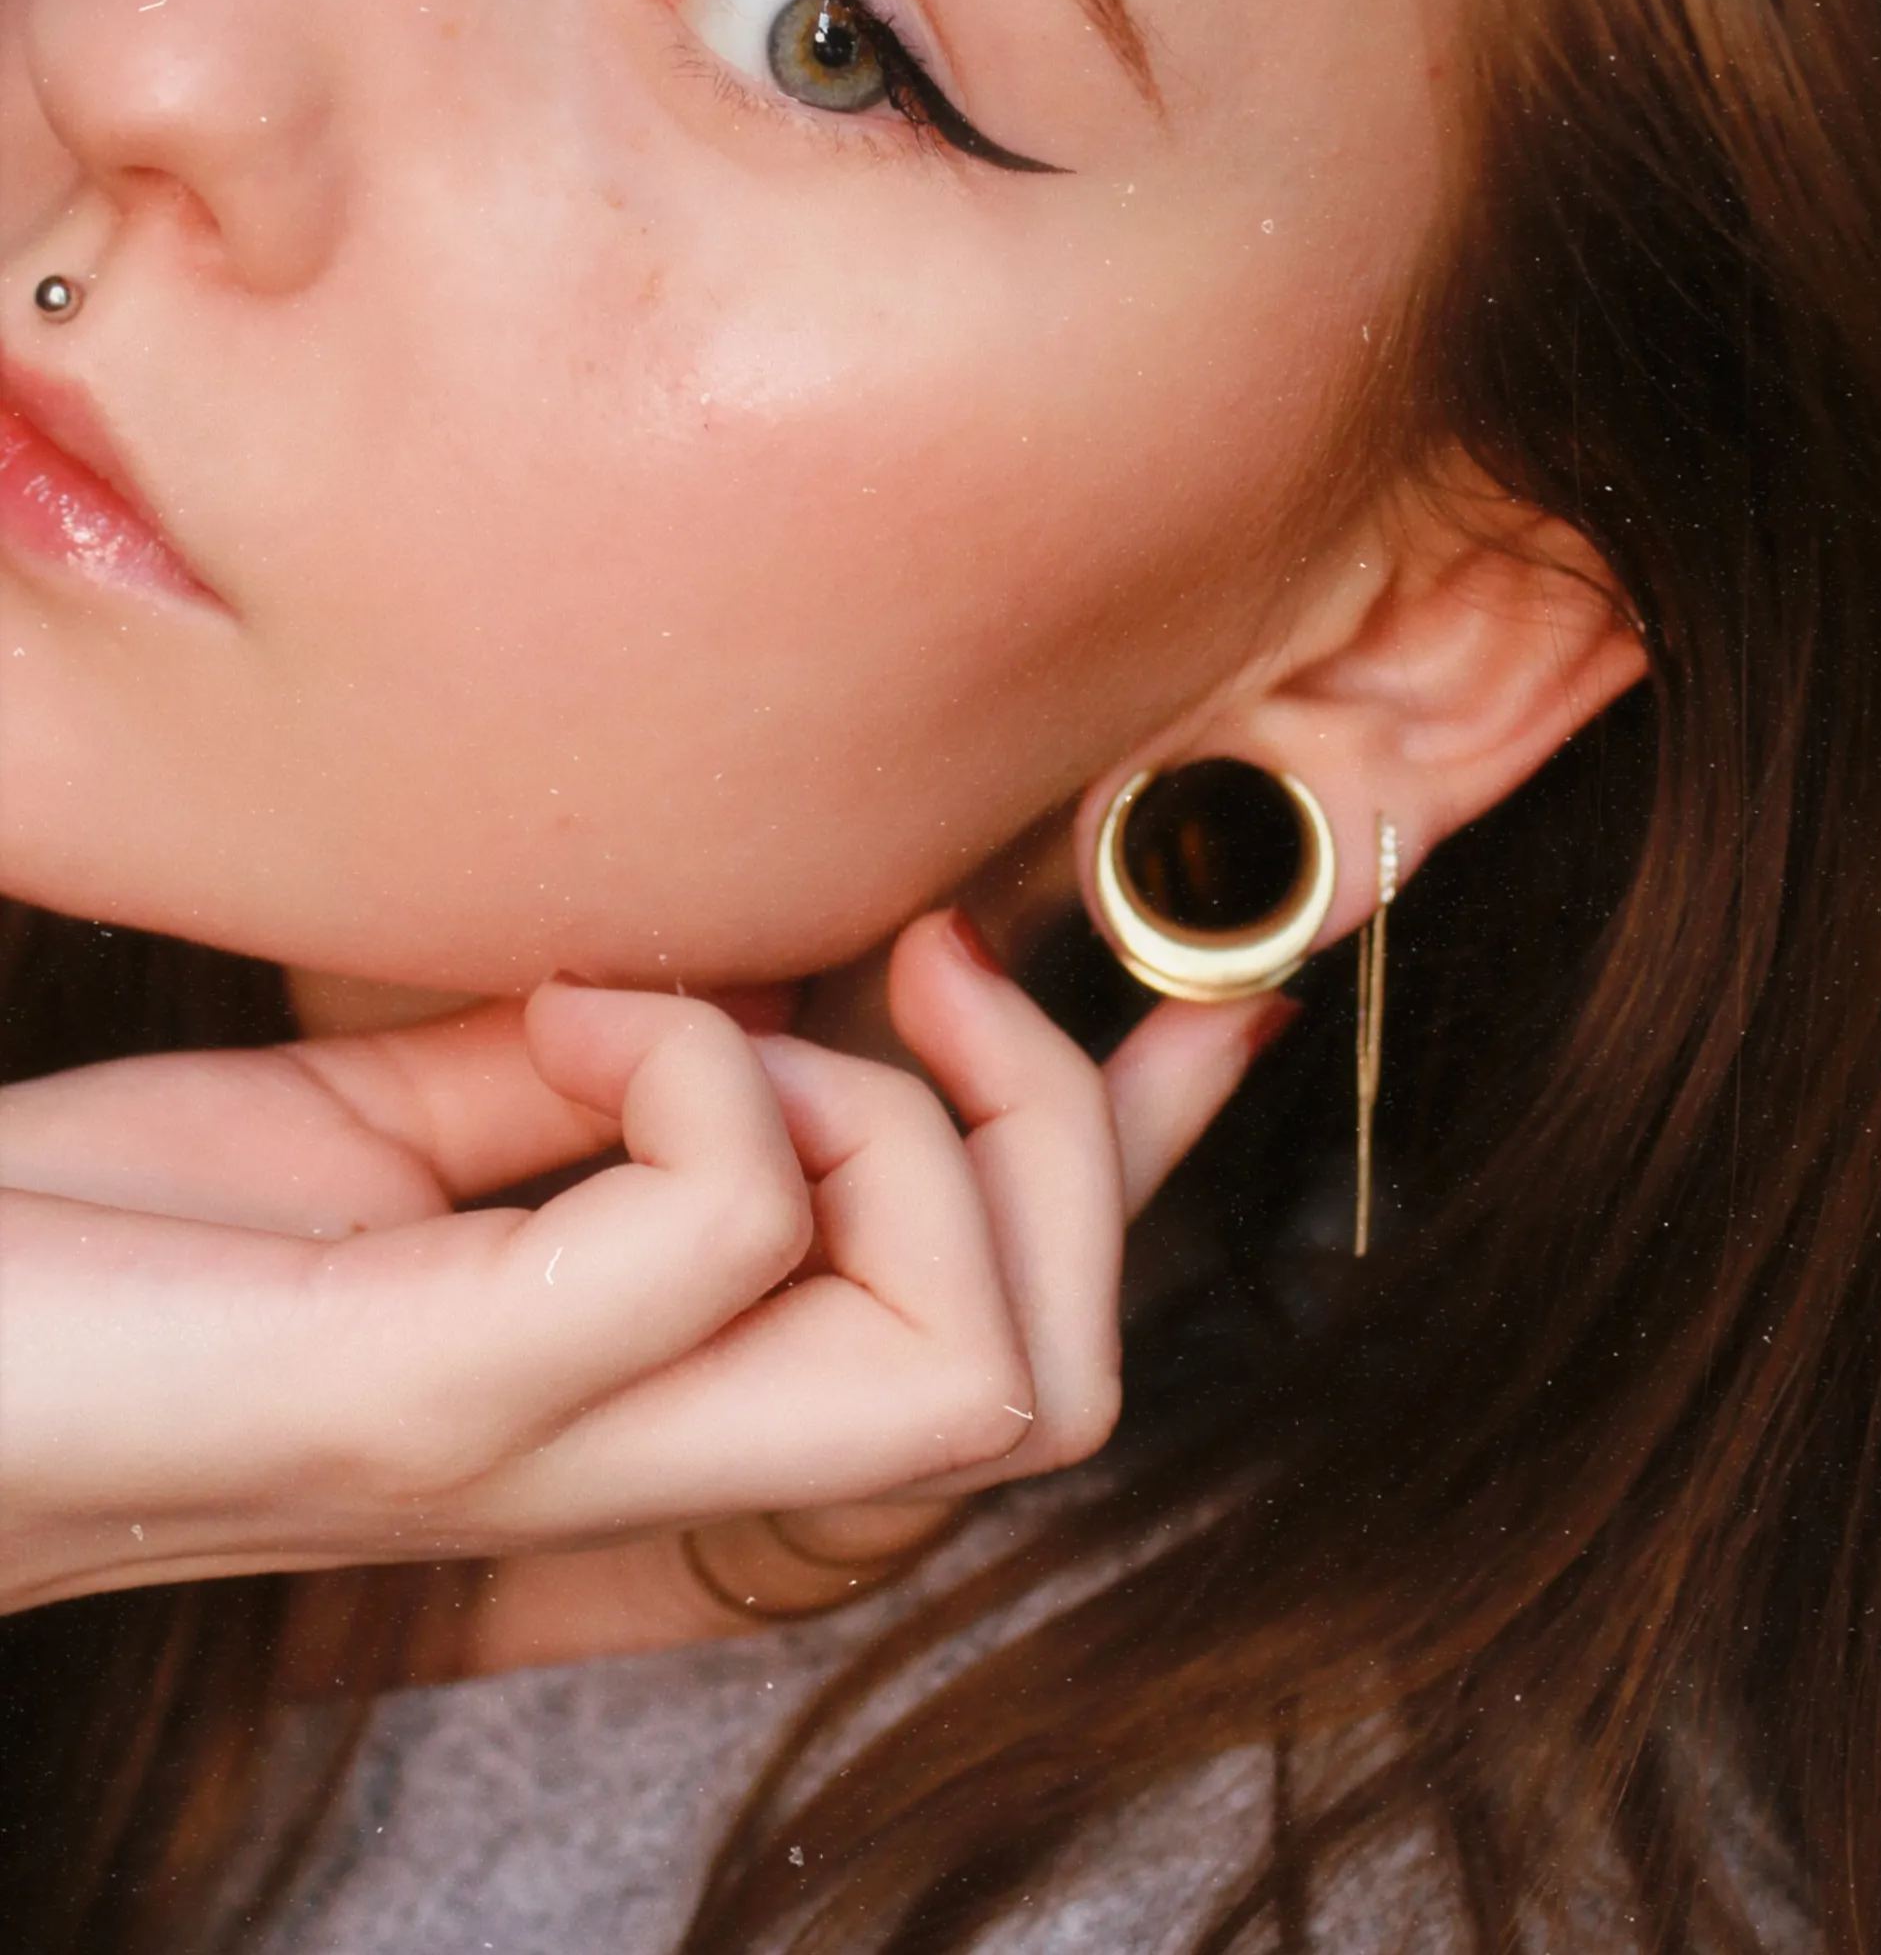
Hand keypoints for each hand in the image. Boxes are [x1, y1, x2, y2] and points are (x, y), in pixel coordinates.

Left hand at [0, 913, 1288, 1610]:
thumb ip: (594, 1090)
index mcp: (659, 1386)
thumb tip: (756, 986)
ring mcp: (562, 1440)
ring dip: (900, 1127)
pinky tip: (571, 1015)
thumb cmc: (102, 1262)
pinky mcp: (436, 1396)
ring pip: (964, 1360)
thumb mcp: (397, 1133)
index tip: (1218, 995)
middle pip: (1053, 1384)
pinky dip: (698, 1063)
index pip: (1001, 1328)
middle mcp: (654, 1454)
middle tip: (921, 976)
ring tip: (726, 1027)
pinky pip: (724, 1220)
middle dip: (1065, 1139)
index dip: (1146, 1168)